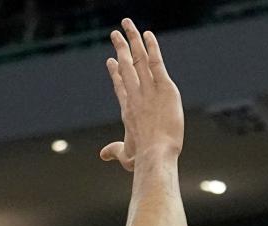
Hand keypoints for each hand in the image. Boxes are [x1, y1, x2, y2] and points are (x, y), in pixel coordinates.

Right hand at [100, 19, 182, 172]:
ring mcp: (148, 89)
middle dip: (121, 48)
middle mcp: (135, 95)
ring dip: (133, 40)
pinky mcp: (164, 88)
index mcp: (127, 110)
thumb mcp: (126, 156)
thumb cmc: (141, 159)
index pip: (120, 86)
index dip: (116, 72)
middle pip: (126, 66)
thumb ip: (115, 152)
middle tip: (115, 34)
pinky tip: (148, 35)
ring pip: (139, 59)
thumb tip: (103, 155)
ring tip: (127, 24)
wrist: (155, 154)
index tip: (112, 61)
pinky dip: (152, 48)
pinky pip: (156, 62)